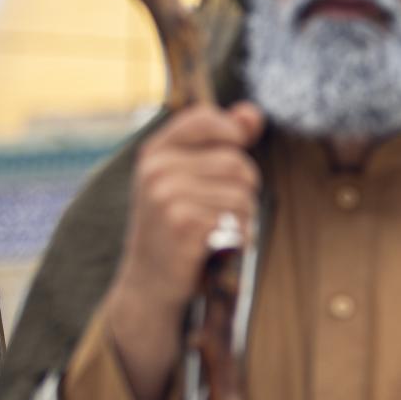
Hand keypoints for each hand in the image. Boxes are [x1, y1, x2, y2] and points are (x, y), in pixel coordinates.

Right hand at [102, 102, 263, 399]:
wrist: (148, 287)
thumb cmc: (175, 229)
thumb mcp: (189, 179)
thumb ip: (222, 141)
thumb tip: (252, 112)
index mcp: (155, 152)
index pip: (205, 118)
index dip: (232, 133)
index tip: (232, 153)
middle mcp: (156, 170)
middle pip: (237, 162)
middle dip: (241, 190)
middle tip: (214, 214)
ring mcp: (166, 197)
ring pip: (242, 193)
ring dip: (240, 218)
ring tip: (212, 232)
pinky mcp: (182, 225)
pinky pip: (238, 220)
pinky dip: (237, 238)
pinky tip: (213, 248)